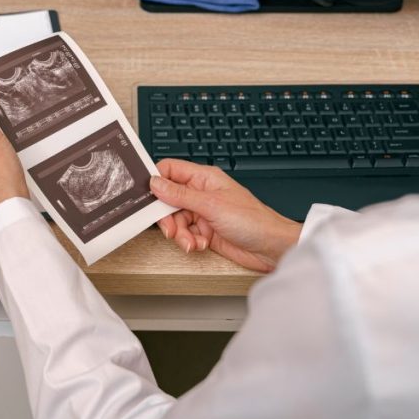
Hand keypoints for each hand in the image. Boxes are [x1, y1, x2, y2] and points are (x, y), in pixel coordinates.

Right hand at [152, 159, 301, 272]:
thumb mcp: (211, 205)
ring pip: (175, 220)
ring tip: (191, 242)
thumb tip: (156, 183)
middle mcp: (202, 193)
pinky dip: (189, 242)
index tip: (147, 196)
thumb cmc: (253, 221)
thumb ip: (180, 195)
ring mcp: (203, 213)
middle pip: (168, 199)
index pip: (171, 170)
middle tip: (171, 228)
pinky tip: (200, 245)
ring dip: (180, 233)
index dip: (156, 181)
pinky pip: (185, 234)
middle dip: (167, 216)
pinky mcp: (205, 231)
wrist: (271, 248)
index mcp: (204, 178)